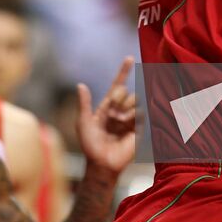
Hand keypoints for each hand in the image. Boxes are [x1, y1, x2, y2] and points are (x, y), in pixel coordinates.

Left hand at [76, 57, 136, 176]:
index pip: (117, 86)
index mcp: (107, 107)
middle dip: (119, 98)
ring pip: (135, 100)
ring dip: (126, 109)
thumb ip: (84, 104)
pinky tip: (127, 126)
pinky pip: (141, 112)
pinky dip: (134, 116)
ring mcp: (130, 118)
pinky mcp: (140, 126)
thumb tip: (80, 85)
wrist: (103, 164)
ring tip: (119, 123)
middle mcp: (120, 110)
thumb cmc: (90, 146)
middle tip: (113, 113)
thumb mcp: (83, 123)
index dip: (123, 71)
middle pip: (126, 92)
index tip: (129, 57)